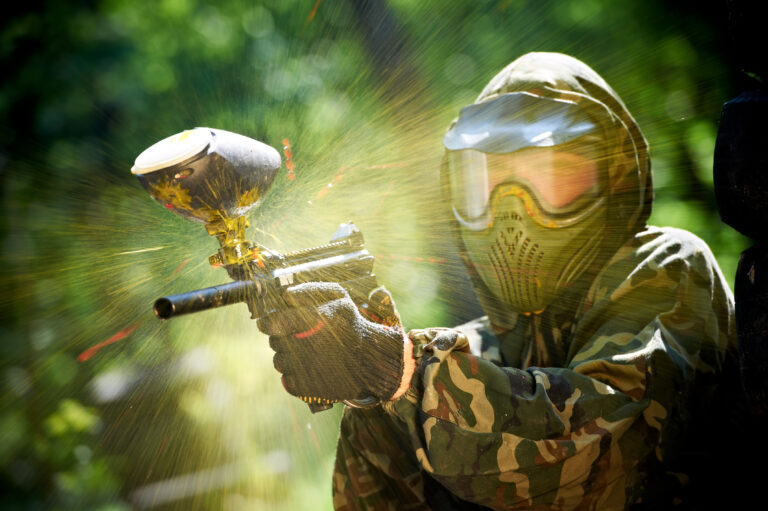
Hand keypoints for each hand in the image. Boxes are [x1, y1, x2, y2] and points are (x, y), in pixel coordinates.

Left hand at [257, 282, 413, 404]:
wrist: (371, 359)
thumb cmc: (351, 325)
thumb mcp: (338, 297)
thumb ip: (310, 291)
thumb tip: (286, 295)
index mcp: (308, 322)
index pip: (270, 323)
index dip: (268, 323)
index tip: (271, 323)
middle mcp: (302, 346)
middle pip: (274, 342)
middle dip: (284, 337)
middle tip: (302, 336)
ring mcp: (302, 370)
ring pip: (279, 362)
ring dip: (289, 357)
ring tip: (309, 353)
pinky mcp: (305, 388)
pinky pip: (287, 380)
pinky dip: (296, 375)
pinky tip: (311, 367)